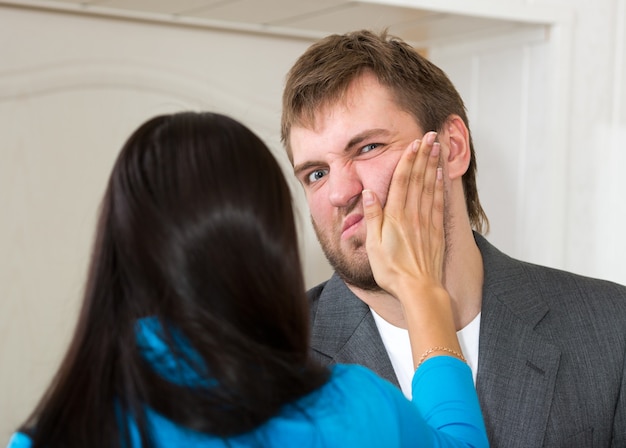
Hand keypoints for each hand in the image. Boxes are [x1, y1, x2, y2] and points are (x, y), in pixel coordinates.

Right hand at [362, 131, 443, 301]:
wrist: (418, 289)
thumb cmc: (392, 271)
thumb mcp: (373, 245)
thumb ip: (372, 217)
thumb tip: (369, 193)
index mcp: (395, 217)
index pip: (401, 182)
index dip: (407, 161)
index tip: (412, 144)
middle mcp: (413, 215)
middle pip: (418, 179)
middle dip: (423, 156)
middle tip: (428, 136)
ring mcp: (427, 222)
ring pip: (430, 187)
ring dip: (432, 165)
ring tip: (436, 147)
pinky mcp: (436, 231)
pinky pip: (439, 202)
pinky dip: (440, 186)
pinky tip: (441, 175)